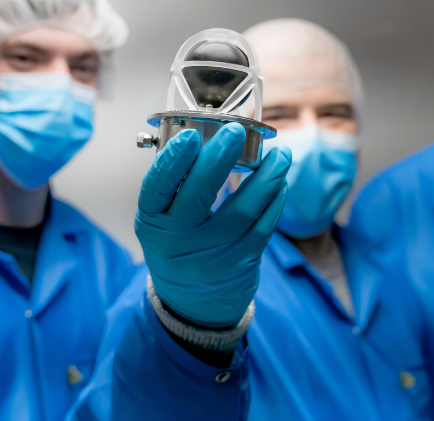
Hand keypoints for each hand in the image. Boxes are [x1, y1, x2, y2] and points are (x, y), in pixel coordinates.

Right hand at [136, 123, 290, 328]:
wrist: (191, 302)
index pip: (157, 187)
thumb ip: (176, 185)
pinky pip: (263, 228)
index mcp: (152, 221)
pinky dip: (274, 201)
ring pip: (242, 211)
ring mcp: (210, 255)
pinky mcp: (240, 264)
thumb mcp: (162, 219)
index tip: (190, 135)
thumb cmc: (177, 244)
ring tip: (280, 154)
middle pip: (198, 195)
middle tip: (236, 131)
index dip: (172, 161)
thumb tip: (208, 135)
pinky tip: (280, 181)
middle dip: (219, 158)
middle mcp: (177, 240)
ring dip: (265, 178)